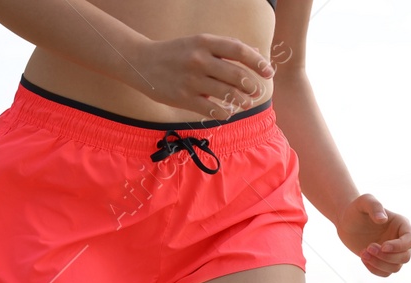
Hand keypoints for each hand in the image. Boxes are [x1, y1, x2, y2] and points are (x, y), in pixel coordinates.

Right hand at [130, 35, 274, 118]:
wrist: (141, 62)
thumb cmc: (177, 53)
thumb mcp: (198, 42)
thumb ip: (224, 48)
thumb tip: (256, 56)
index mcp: (204, 42)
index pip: (238, 51)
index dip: (258, 62)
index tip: (269, 72)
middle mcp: (199, 60)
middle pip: (237, 76)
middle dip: (252, 86)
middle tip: (256, 91)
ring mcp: (191, 80)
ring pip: (228, 94)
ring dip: (242, 101)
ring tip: (245, 102)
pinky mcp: (184, 98)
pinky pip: (213, 109)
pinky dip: (225, 112)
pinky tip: (227, 111)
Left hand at [336, 194, 410, 276]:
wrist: (346, 222)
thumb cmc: (356, 209)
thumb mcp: (364, 202)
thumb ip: (374, 206)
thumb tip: (382, 219)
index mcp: (402, 225)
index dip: (400, 246)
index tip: (383, 246)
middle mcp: (401, 240)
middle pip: (405, 257)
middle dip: (387, 256)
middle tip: (368, 247)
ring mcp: (393, 253)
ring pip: (396, 267)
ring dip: (379, 264)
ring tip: (363, 253)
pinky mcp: (384, 262)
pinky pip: (385, 273)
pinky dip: (374, 269)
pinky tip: (363, 258)